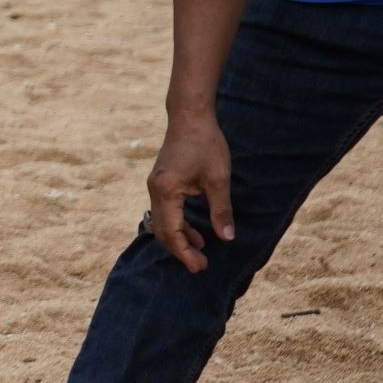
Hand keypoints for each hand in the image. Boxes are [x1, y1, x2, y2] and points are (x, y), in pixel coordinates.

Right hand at [144, 115, 234, 272]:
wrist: (190, 116)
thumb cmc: (205, 144)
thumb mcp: (218, 179)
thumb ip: (221, 210)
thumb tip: (227, 238)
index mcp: (166, 191)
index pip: (172, 231)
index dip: (185, 252)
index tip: (200, 266)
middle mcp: (155, 190)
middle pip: (162, 230)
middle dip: (181, 249)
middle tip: (201, 265)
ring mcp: (156, 185)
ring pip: (163, 221)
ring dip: (180, 237)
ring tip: (202, 250)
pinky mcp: (162, 181)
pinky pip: (166, 210)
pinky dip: (179, 224)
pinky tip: (196, 230)